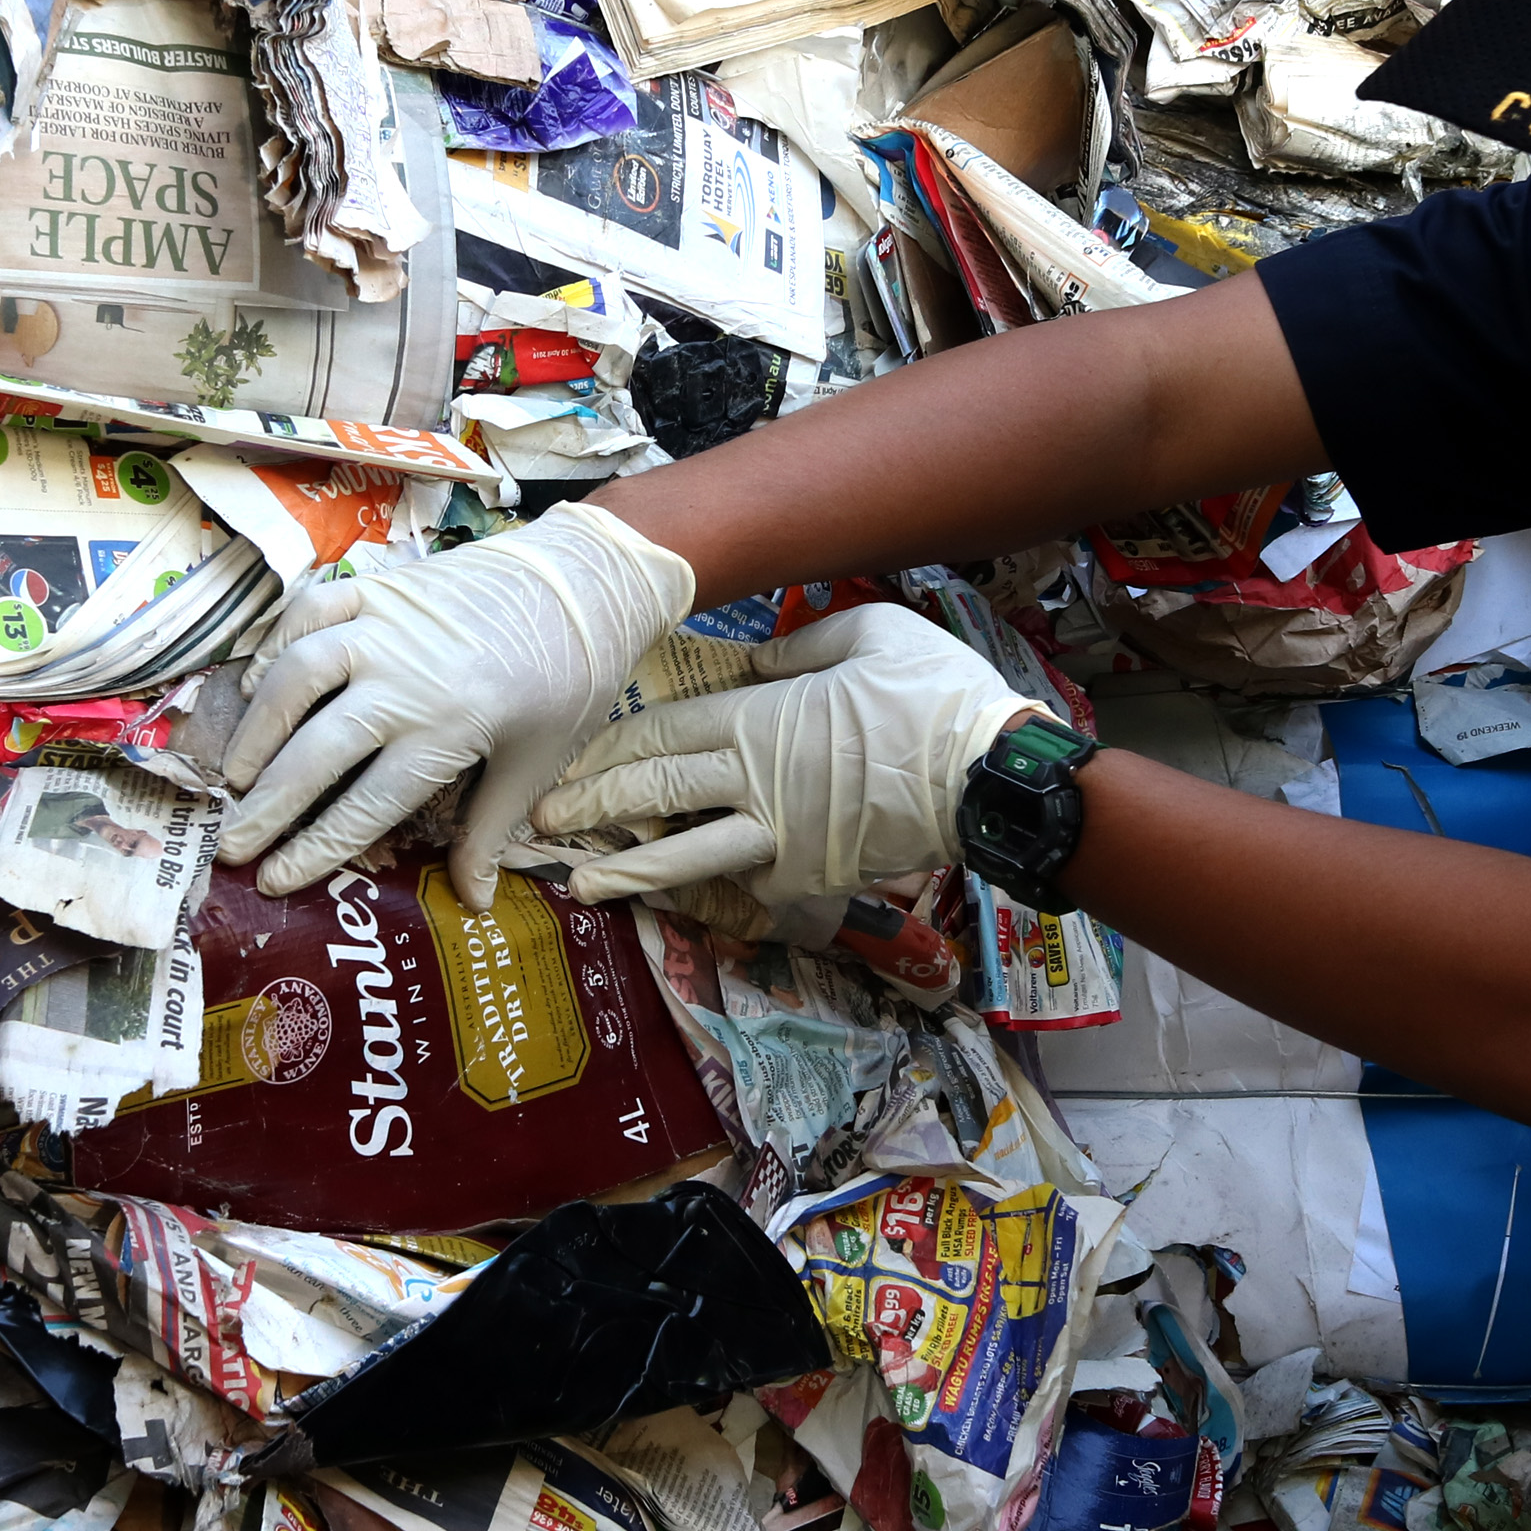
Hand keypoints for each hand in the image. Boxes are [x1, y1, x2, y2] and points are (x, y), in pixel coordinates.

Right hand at [218, 502, 696, 903]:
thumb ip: (491, 831)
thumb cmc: (570, 679)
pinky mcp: (380, 586)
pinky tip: (260, 681)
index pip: (364, 805)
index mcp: (447, 731)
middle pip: (315, 751)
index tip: (273, 879)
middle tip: (232, 843)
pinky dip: (277, 643)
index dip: (314, 849)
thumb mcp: (536, 762)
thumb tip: (475, 903)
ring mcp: (385, 626)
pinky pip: (310, 612)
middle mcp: (404, 680)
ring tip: (239, 773)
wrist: (587, 581)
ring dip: (260, 727)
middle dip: (267, 805)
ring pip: (297, 675)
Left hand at [532, 603, 1043, 909]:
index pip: (662, 731)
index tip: (568, 759)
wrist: (988, 776)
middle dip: (591, 807)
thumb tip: (758, 663)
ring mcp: (778, 836)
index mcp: (759, 716)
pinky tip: (687, 896)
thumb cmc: (934, 693)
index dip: (609, 747)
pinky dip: (718, 887)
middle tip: (542, 823)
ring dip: (627, 871)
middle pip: (654, 792)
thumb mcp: (870, 633)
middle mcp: (753, 779)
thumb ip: (802, 645)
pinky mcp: (808, 876)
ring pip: (684, 855)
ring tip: (581, 887)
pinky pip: (751, 880)